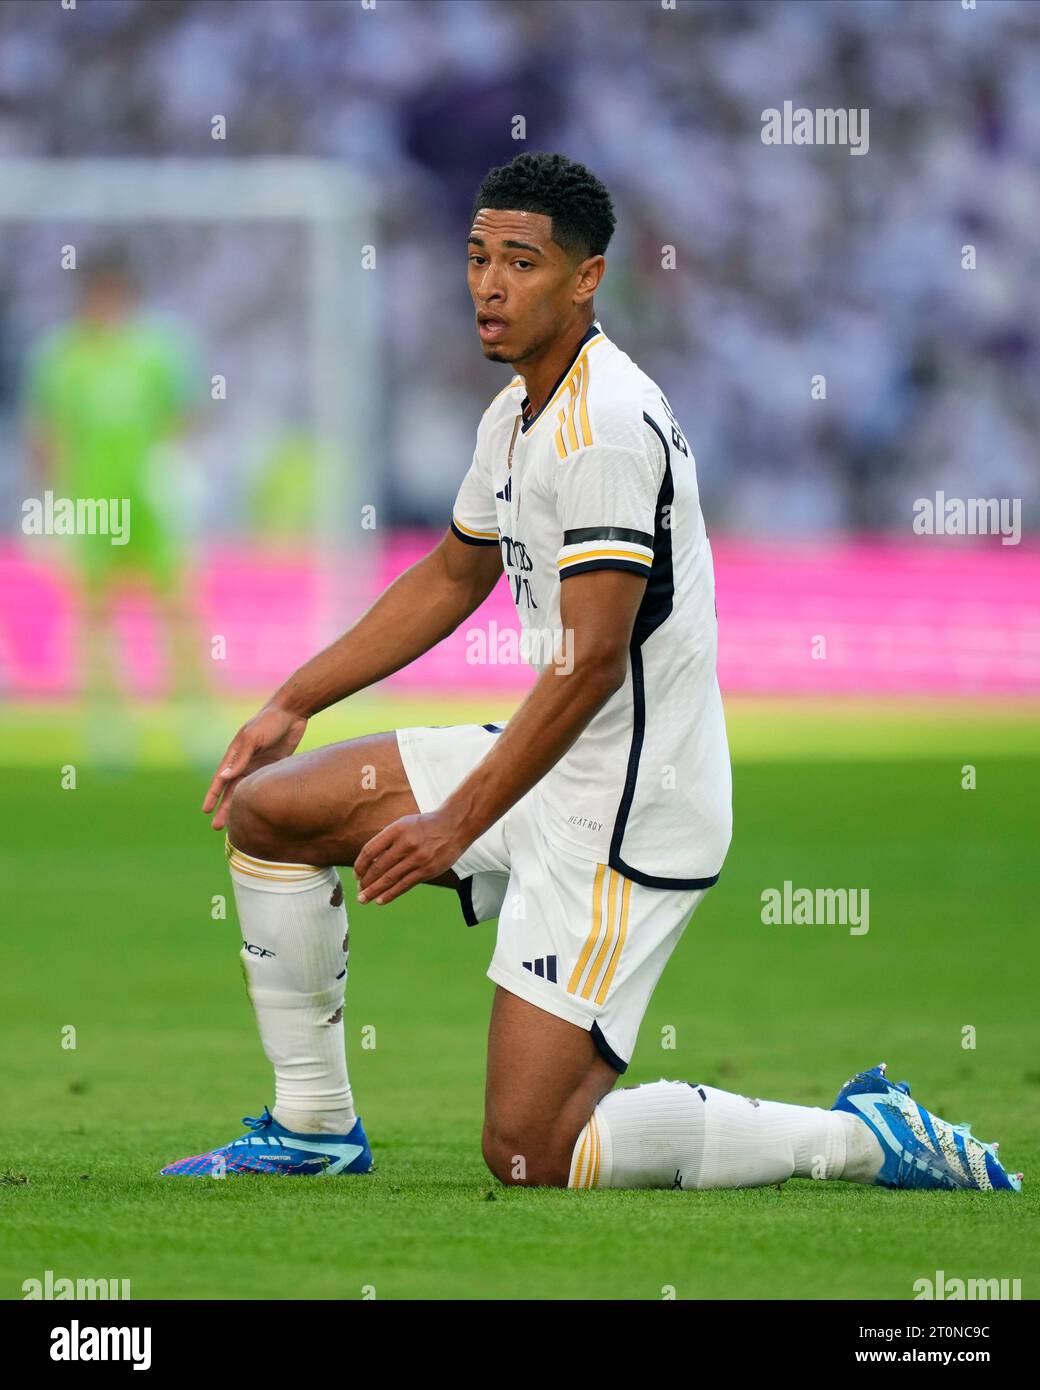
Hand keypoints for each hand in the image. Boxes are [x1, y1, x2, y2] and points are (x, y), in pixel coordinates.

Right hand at [202, 702, 307, 830]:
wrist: (292, 712)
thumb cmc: (269, 722)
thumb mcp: (253, 739)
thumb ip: (240, 758)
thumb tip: (223, 778)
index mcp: (235, 755)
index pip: (221, 780)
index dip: (213, 796)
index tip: (205, 811)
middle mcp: (245, 762)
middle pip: (232, 790)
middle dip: (225, 808)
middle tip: (217, 827)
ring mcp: (259, 765)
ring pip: (247, 791)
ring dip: (241, 806)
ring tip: (238, 824)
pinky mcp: (274, 767)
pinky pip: (263, 785)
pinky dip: (259, 798)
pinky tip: (258, 811)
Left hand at [354, 809, 467, 905]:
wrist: (455, 825)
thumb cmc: (425, 826)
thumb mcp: (404, 825)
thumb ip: (388, 841)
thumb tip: (368, 864)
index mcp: (397, 829)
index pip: (370, 850)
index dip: (360, 865)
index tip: (356, 875)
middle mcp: (406, 843)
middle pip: (378, 867)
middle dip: (365, 882)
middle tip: (359, 891)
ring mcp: (418, 858)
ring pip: (390, 878)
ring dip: (374, 891)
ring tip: (364, 899)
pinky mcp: (428, 870)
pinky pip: (405, 885)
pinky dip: (390, 894)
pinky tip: (380, 900)